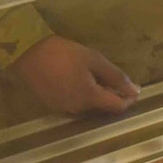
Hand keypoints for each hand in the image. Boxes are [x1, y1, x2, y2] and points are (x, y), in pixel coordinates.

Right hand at [8, 36, 139, 116]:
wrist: (27, 54)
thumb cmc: (64, 54)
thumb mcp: (94, 60)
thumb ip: (116, 77)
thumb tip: (135, 91)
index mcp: (90, 98)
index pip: (118, 107)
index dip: (129, 98)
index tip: (133, 87)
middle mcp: (77, 109)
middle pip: (103, 107)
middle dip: (113, 95)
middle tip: (114, 77)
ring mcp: (63, 109)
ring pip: (89, 106)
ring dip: (98, 95)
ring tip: (97, 76)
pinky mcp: (52, 105)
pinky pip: (75, 103)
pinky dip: (83, 95)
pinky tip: (80, 80)